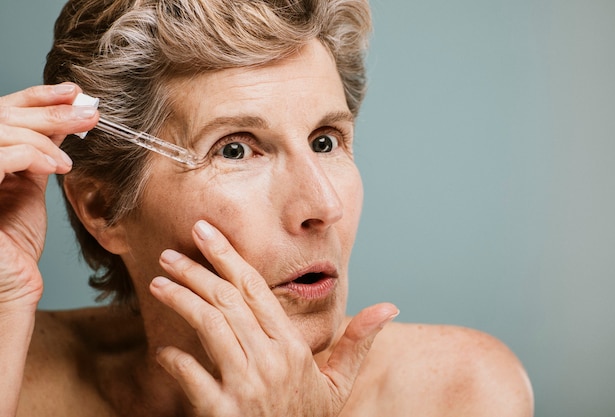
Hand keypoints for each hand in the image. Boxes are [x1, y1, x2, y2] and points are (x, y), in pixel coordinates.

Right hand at [0, 83, 97, 308]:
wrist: (11, 285)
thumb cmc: (15, 243)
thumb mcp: (30, 185)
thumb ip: (40, 151)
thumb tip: (66, 118)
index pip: (1, 112)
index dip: (36, 97)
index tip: (74, 91)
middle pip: (0, 116)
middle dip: (50, 110)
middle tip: (90, 113)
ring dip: (44, 135)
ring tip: (70, 158)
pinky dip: (32, 153)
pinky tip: (58, 166)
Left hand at [150, 220, 397, 415]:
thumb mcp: (338, 384)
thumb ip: (358, 342)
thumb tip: (390, 308)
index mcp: (293, 347)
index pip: (256, 289)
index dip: (229, 257)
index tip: (205, 233)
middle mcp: (270, 360)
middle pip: (228, 301)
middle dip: (196, 271)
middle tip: (170, 253)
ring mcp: (246, 387)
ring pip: (210, 327)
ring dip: (181, 300)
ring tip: (159, 284)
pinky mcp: (222, 413)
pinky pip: (192, 377)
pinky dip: (173, 360)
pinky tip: (162, 350)